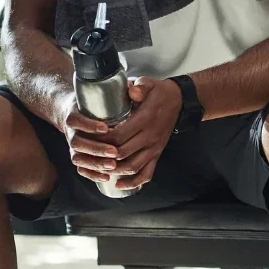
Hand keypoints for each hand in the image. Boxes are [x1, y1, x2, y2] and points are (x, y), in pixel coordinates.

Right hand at [60, 95, 117, 183]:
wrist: (75, 111)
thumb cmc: (93, 101)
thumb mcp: (100, 92)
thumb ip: (118, 89)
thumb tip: (133, 90)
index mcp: (73, 114)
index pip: (76, 120)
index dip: (89, 125)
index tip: (105, 128)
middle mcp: (70, 131)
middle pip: (77, 143)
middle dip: (96, 148)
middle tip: (114, 151)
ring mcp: (73, 145)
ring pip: (78, 158)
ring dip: (95, 163)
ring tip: (113, 165)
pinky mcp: (78, 155)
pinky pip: (81, 168)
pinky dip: (92, 174)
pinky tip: (106, 177)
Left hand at [99, 77, 181, 191]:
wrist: (179, 102)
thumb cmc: (159, 93)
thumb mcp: (149, 83)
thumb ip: (140, 87)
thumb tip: (130, 92)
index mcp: (146, 119)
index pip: (119, 135)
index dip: (103, 139)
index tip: (90, 136)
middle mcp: (150, 137)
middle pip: (122, 153)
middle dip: (103, 155)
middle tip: (89, 152)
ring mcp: (154, 148)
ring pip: (132, 166)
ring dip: (114, 170)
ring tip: (99, 167)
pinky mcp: (157, 154)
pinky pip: (146, 174)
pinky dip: (133, 182)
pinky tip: (119, 184)